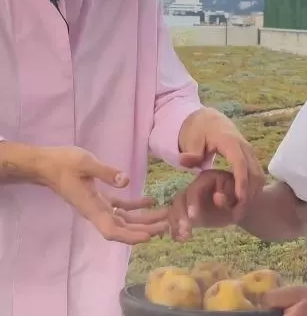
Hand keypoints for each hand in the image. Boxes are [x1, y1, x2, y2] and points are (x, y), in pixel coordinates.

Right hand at [38, 146, 168, 244]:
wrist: (46, 165)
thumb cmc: (63, 163)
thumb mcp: (85, 163)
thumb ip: (106, 172)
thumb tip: (126, 181)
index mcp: (91, 207)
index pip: (112, 229)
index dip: (130, 236)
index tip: (148, 236)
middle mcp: (95, 211)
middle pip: (122, 228)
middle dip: (144, 229)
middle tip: (167, 226)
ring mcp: (97, 206)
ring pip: (123, 219)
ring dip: (143, 220)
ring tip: (164, 217)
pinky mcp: (98, 198)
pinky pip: (119, 207)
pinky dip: (135, 206)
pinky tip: (150, 202)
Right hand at [169, 169, 238, 239]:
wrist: (237, 206)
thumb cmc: (240, 199)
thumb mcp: (239, 197)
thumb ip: (229, 196)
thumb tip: (217, 198)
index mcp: (208, 178)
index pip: (195, 188)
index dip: (192, 202)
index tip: (193, 218)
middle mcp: (196, 186)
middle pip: (182, 197)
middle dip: (181, 214)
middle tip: (186, 230)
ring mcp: (190, 199)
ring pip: (176, 207)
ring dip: (176, 222)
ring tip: (184, 237)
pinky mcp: (187, 211)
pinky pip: (176, 217)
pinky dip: (175, 228)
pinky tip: (180, 239)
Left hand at [178, 108, 264, 213]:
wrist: (210, 120)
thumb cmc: (200, 132)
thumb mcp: (192, 140)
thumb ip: (190, 153)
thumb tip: (184, 161)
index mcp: (229, 141)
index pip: (240, 163)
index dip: (241, 181)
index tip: (240, 199)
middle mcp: (243, 145)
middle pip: (253, 170)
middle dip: (250, 192)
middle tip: (240, 212)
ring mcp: (249, 151)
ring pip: (258, 173)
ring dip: (253, 192)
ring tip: (240, 210)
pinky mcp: (250, 156)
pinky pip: (257, 173)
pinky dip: (254, 188)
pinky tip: (243, 202)